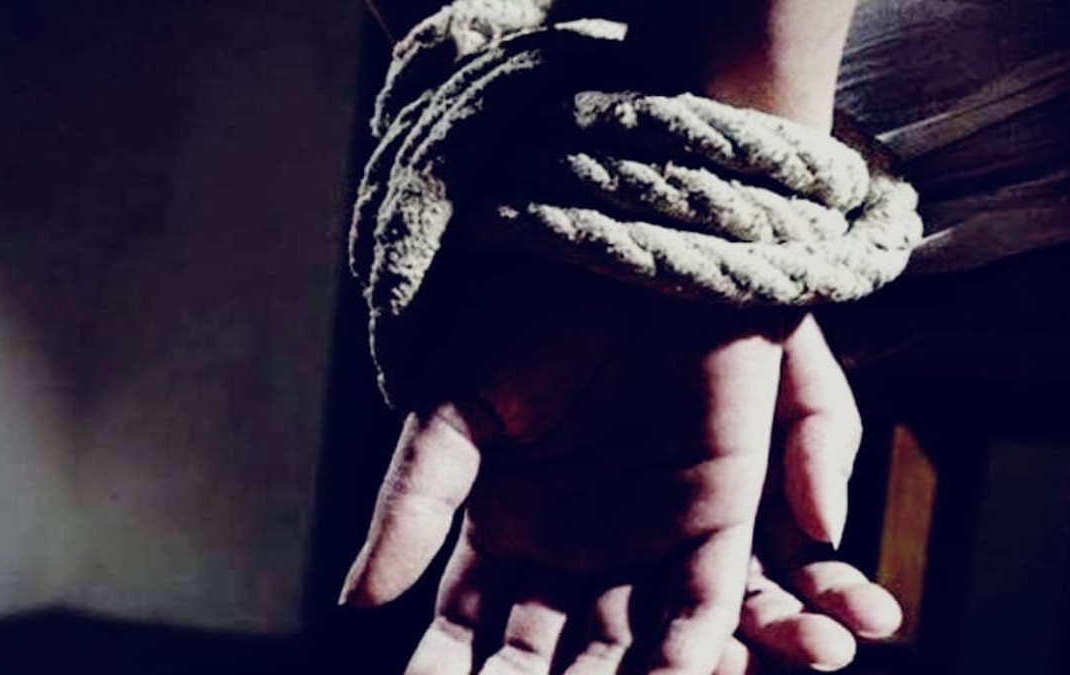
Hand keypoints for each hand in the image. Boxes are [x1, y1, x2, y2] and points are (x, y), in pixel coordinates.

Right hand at [341, 263, 895, 672]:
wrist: (619, 246)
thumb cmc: (525, 315)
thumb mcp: (452, 409)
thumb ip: (411, 504)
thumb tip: (355, 604)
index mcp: (507, 524)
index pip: (471, 629)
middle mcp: (576, 545)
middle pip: (549, 657)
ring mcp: (645, 535)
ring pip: (629, 648)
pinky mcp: (715, 515)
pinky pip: (703, 606)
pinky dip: (687, 660)